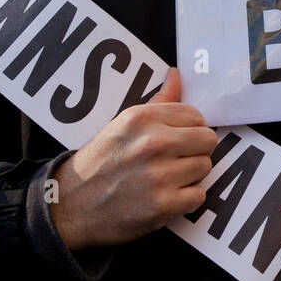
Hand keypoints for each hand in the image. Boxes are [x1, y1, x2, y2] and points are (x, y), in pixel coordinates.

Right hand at [50, 68, 217, 250]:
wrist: (72, 204)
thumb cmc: (102, 161)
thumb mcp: (124, 124)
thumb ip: (158, 101)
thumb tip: (176, 74)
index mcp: (142, 118)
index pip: (196, 115)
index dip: (190, 129)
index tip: (177, 139)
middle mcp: (152, 143)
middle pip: (208, 140)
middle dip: (196, 150)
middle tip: (176, 159)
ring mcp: (158, 176)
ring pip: (205, 168)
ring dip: (190, 176)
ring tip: (167, 178)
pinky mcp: (162, 206)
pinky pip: (199, 196)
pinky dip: (186, 200)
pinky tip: (166, 197)